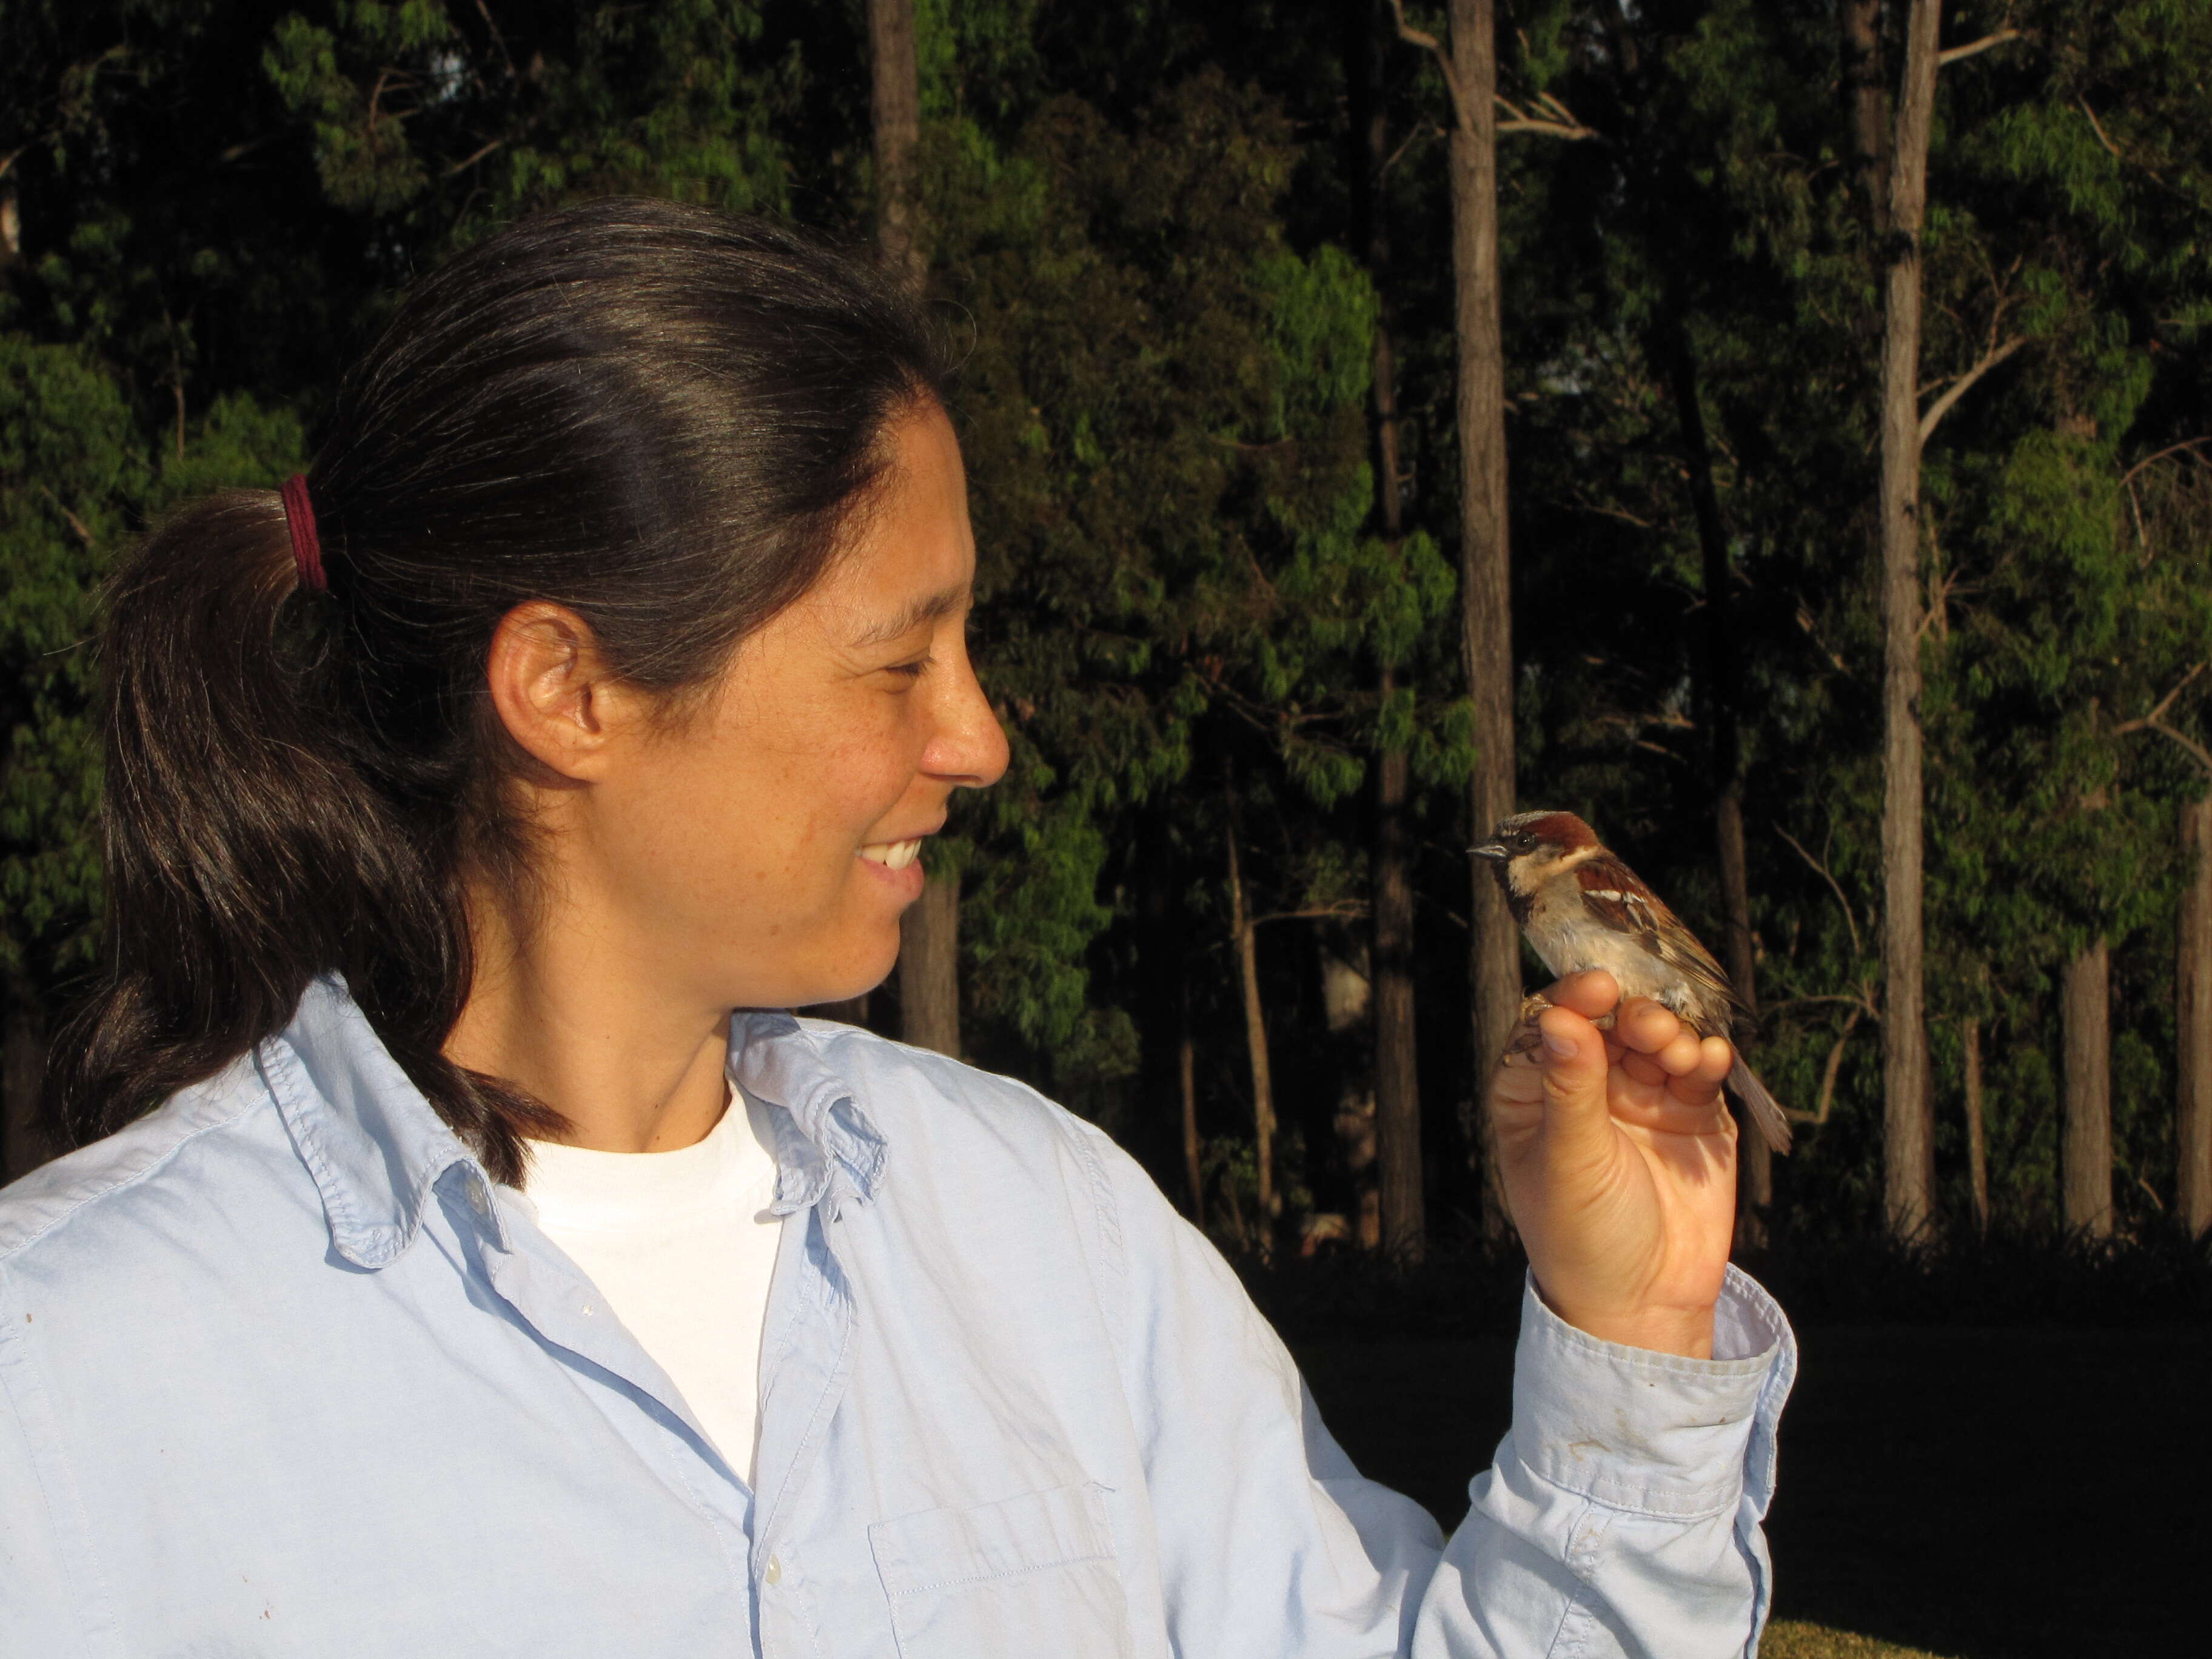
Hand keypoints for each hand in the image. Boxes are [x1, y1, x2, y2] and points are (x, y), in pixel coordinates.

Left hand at [1489, 970, 1736, 1357]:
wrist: (1645, 1304)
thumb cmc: (1584, 1237)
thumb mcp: (1570, 1162)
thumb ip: (1571, 1089)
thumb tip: (1561, 1017)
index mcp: (1536, 1093)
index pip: (1550, 1026)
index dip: (1573, 1000)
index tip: (1598, 985)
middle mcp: (1588, 1087)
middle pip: (1610, 1024)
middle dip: (1632, 1016)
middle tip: (1649, 1025)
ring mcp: (1643, 1099)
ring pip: (1657, 1042)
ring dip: (1671, 1034)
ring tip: (1679, 1051)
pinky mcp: (1693, 1118)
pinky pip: (1699, 1074)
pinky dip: (1707, 1059)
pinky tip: (1710, 1058)